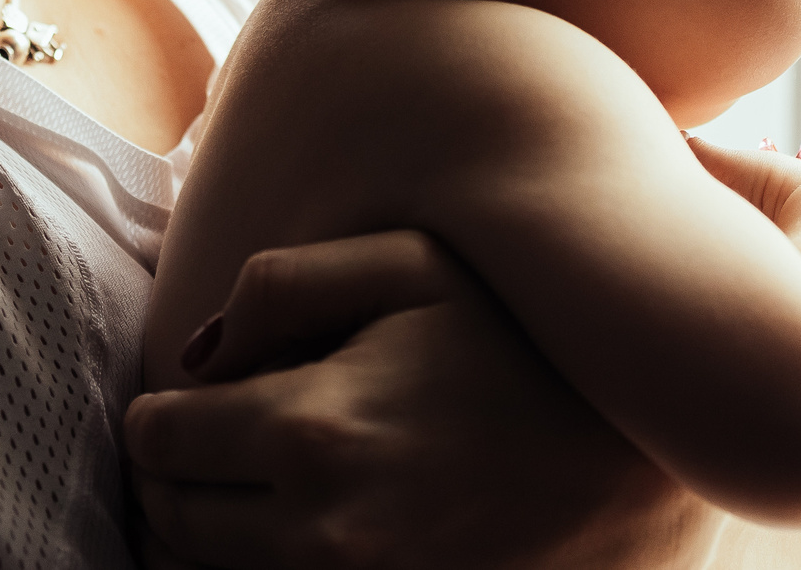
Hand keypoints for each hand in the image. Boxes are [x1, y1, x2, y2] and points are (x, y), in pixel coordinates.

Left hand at [122, 231, 723, 569]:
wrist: (642, 458)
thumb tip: (196, 355)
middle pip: (172, 524)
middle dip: (169, 479)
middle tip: (196, 442)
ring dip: (207, 535)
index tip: (184, 398)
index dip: (158, 414)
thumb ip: (282, 283)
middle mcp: (322, 531)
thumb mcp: (412, 264)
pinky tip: (294, 525)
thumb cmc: (525, 342)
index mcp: (313, 429)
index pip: (158, 441)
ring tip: (240, 486)